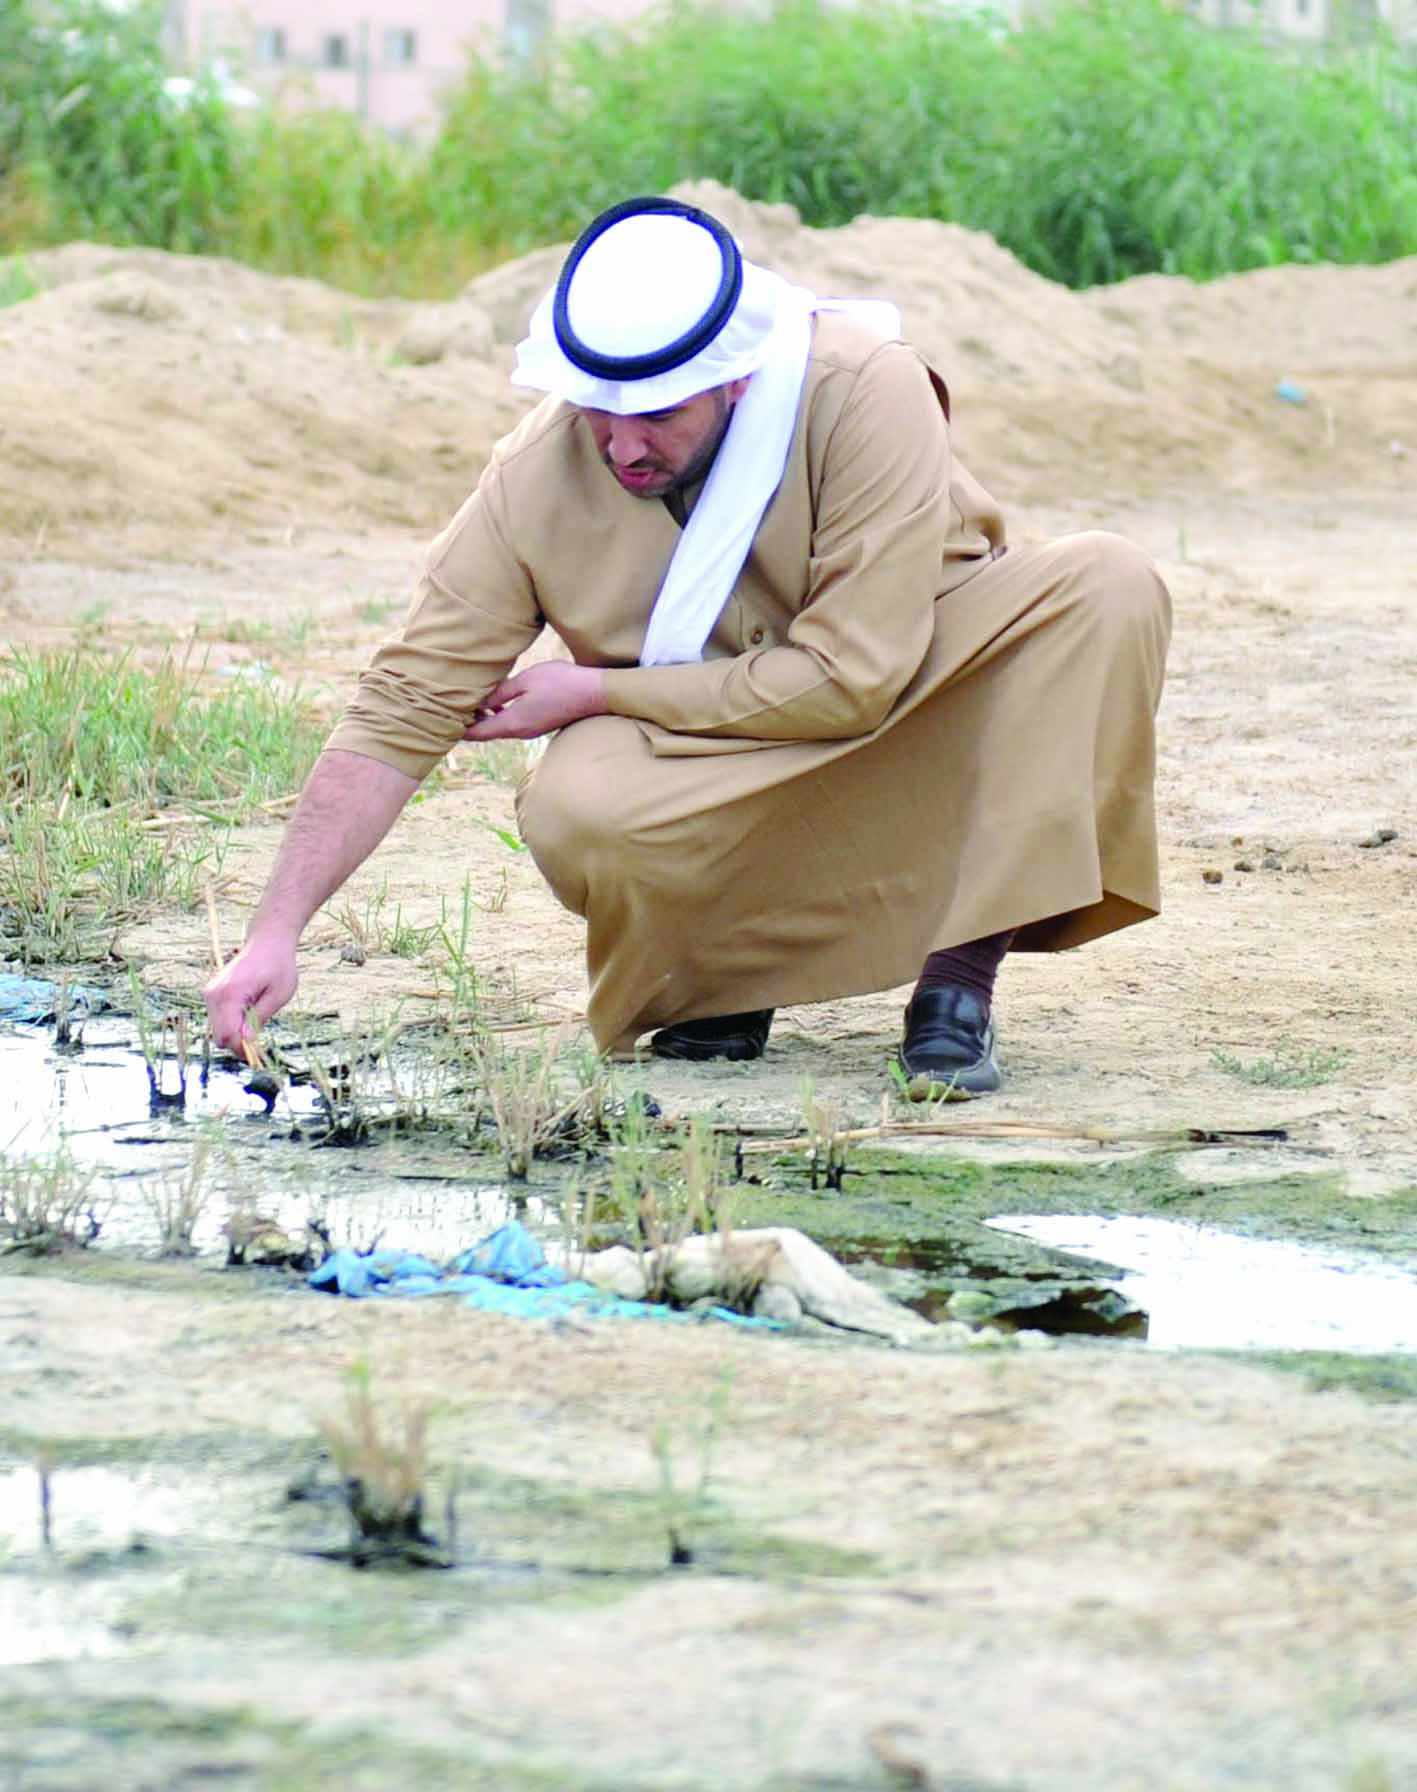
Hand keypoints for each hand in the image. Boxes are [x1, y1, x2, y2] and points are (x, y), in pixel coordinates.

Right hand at [204, 933, 298, 1053]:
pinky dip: (232, 1024)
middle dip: (238, 1044)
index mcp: (230, 994)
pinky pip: (218, 1019)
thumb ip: (260, 1018)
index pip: (227, 1034)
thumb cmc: (278, 965)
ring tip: (257, 1023)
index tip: (258, 1054)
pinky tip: (249, 1016)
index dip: (242, 1049)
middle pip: (219, 1036)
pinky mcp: (212, 993)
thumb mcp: (279, 994)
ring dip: (235, 1033)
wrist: (267, 941)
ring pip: (217, 1030)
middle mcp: (214, 994)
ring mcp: (210, 993)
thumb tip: (247, 1041)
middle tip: (260, 1044)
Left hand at [463, 663, 607, 740]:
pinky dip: (497, 716)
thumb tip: (479, 702)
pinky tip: (494, 702)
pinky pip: (511, 723)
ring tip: (468, 701)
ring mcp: (530, 730)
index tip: (440, 718)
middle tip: (450, 706)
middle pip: (485, 733)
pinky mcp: (539, 724)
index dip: (457, 727)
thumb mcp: (525, 681)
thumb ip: (499, 693)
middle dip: (467, 722)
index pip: (477, 732)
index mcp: (513, 723)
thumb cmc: (560, 683)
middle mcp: (520, 731)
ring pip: (498, 728)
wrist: (594, 693)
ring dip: (483, 718)